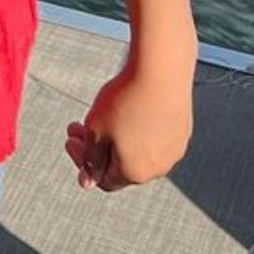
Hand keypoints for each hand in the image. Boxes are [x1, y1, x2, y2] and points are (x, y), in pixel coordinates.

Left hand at [66, 54, 193, 191]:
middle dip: (97, 148)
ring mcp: (173, 150)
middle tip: (80, 126)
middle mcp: (158, 168)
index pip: (103, 180)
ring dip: (118, 139)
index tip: (72, 140)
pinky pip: (156, 138)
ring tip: (104, 115)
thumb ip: (91, 160)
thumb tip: (87, 183)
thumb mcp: (96, 130)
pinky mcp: (182, 132)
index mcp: (134, 173)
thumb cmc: (125, 100)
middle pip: (121, 166)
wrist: (161, 71)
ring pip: (139, 151)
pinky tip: (130, 110)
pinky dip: (140, 130)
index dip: (83, 162)